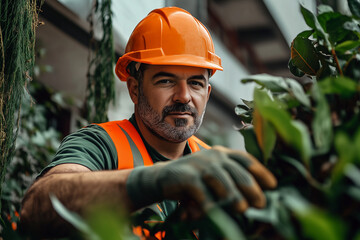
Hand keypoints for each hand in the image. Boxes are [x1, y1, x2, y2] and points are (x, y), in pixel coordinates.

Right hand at [126, 146, 276, 212]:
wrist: (163, 178)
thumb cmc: (195, 180)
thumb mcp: (215, 176)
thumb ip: (232, 181)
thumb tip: (257, 198)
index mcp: (223, 154)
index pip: (246, 160)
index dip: (261, 172)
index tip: (273, 185)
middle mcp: (213, 156)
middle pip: (237, 171)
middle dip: (251, 188)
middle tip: (260, 203)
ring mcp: (199, 164)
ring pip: (220, 180)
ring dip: (232, 195)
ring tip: (242, 208)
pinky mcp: (185, 176)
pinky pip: (201, 192)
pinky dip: (208, 204)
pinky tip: (215, 213)